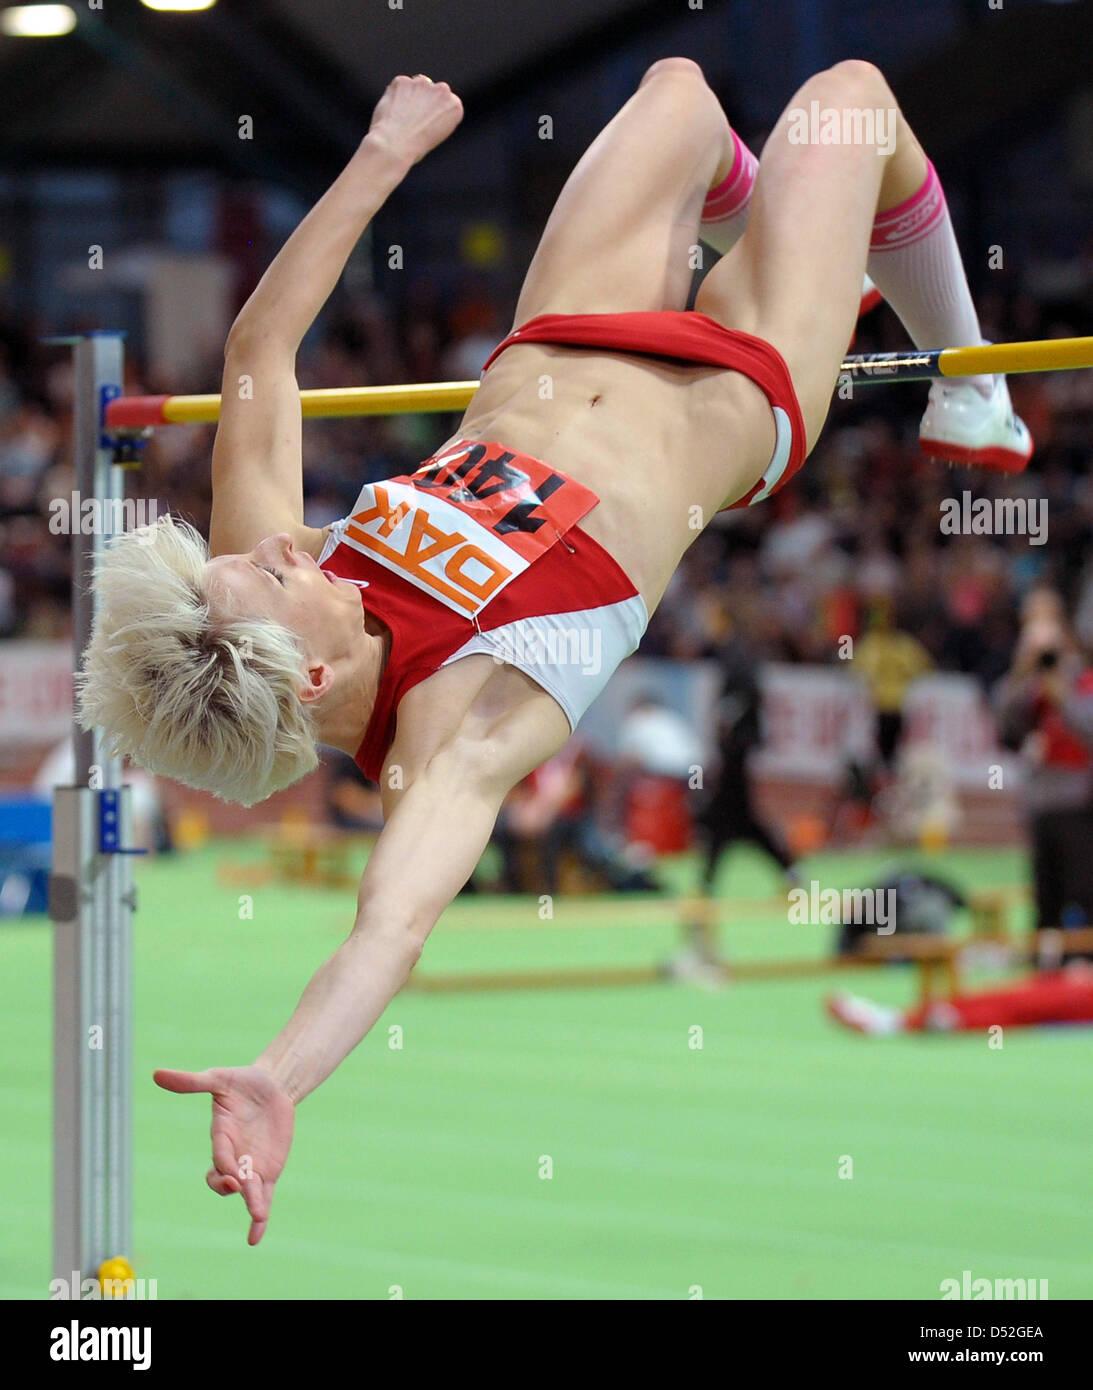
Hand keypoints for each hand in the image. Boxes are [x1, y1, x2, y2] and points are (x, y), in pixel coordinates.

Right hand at [153, 1065, 294, 1245]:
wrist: (271, 1086)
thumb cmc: (242, 1082)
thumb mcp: (219, 1078)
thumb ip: (191, 1082)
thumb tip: (156, 1074)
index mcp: (222, 1137)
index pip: (220, 1156)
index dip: (225, 1165)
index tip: (234, 1171)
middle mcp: (234, 1156)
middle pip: (226, 1180)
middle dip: (232, 1186)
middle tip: (241, 1186)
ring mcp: (250, 1166)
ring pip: (248, 1191)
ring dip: (253, 1204)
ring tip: (258, 1214)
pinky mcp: (267, 1170)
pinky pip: (263, 1197)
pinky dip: (259, 1217)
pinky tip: (255, 1236)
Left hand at [365, 74, 462, 166]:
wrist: (395, 145)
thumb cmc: (415, 147)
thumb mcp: (436, 133)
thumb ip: (436, 114)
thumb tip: (426, 104)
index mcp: (455, 106)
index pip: (447, 102)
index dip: (435, 112)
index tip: (427, 123)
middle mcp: (442, 90)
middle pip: (433, 90)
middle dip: (425, 100)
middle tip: (413, 119)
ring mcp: (422, 83)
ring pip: (416, 86)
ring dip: (411, 95)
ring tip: (402, 116)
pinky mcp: (403, 81)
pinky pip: (400, 85)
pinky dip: (395, 95)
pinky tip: (393, 110)